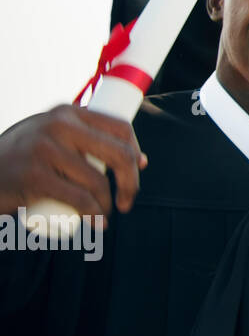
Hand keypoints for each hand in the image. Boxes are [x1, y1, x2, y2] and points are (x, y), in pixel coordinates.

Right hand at [0, 105, 144, 220]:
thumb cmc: (22, 160)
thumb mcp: (50, 138)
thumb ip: (82, 138)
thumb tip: (139, 159)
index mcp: (68, 113)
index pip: (120, 127)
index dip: (135, 150)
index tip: (138, 169)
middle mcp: (59, 125)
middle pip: (118, 154)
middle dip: (131, 183)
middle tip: (126, 202)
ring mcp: (45, 149)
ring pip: (98, 181)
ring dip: (108, 205)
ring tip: (103, 216)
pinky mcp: (34, 175)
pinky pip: (79, 198)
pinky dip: (93, 214)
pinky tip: (96, 223)